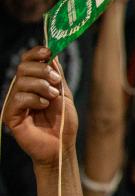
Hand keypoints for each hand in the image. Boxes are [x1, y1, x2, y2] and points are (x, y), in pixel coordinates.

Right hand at [1, 48, 75, 165]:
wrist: (62, 144)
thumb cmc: (63, 122)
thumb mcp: (64, 94)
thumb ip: (57, 76)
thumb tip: (52, 55)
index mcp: (33, 83)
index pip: (27, 61)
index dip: (35, 53)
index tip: (48, 51)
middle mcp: (21, 90)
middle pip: (23, 67)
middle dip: (42, 71)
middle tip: (55, 82)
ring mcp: (14, 102)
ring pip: (21, 81)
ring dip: (42, 86)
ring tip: (52, 97)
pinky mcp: (9, 115)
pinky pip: (18, 97)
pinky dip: (34, 99)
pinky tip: (43, 106)